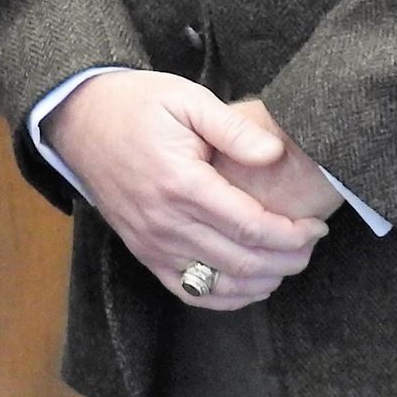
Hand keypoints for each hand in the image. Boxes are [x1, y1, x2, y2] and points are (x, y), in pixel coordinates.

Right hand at [43, 70, 329, 308]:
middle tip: (311, 245)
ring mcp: (150, 243)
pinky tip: (250, 284)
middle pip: (242, 262)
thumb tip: (275, 155)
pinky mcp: (142, 252)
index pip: (251, 227)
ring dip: (263, 281)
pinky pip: (189, 291)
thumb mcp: (186, 98)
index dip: (292, 234)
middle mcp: (164, 222)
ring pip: (219, 284)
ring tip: (288, 262)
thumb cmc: (137, 105)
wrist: (80, 119)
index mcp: (180, 183)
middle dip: (288, 260)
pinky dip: (226, 297)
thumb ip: (234, 129)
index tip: (316, 226)